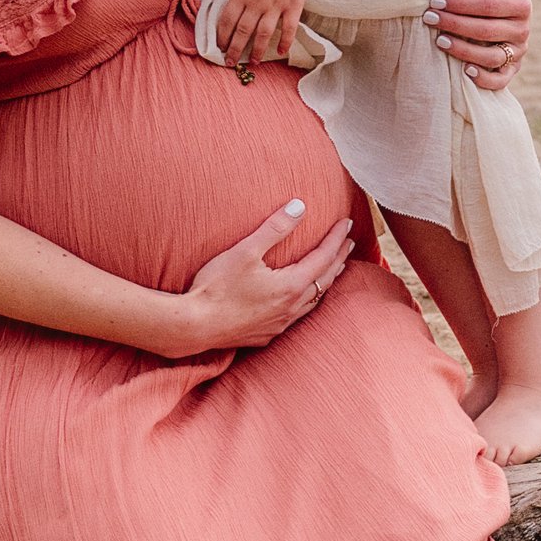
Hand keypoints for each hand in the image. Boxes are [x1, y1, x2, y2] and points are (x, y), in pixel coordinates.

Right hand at [158, 202, 354, 354]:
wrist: (193, 326)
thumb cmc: (216, 287)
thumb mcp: (245, 251)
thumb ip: (275, 228)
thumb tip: (300, 206)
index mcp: (290, 286)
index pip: (323, 257)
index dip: (336, 238)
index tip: (346, 223)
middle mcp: (291, 308)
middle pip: (325, 280)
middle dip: (338, 258)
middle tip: (347, 242)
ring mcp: (280, 324)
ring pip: (314, 300)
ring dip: (326, 281)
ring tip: (333, 268)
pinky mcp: (267, 334)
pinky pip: (298, 315)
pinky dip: (309, 300)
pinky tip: (302, 299)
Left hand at [204, 0, 314, 69]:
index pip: (227, 20)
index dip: (221, 35)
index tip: (219, 46)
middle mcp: (257, 3)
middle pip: (243, 31)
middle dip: (234, 49)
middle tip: (230, 62)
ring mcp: (276, 5)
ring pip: (263, 33)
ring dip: (256, 50)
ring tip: (252, 62)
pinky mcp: (293, 5)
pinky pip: (288, 28)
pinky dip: (285, 41)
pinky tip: (280, 52)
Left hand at [430, 0, 531, 89]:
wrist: (513, 17)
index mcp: (521, 4)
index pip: (489, 6)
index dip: (461, 5)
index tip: (436, 1)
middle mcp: (523, 30)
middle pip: (486, 31)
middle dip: (455, 25)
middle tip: (430, 19)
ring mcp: (518, 52)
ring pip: (491, 57)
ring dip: (463, 50)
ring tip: (439, 41)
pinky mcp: (512, 70)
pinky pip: (500, 80)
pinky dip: (484, 79)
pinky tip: (464, 71)